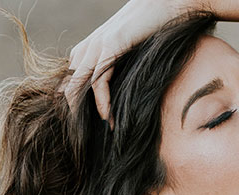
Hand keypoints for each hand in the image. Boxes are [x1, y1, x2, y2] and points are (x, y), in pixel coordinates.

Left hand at [63, 0, 201, 129]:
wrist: (170, 4)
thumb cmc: (155, 30)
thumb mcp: (130, 53)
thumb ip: (119, 68)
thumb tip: (119, 93)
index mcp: (89, 48)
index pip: (69, 81)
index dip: (72, 105)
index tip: (81, 129)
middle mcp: (87, 47)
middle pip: (68, 86)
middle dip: (72, 113)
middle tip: (82, 138)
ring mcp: (96, 45)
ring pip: (77, 85)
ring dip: (83, 113)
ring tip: (92, 134)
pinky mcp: (110, 46)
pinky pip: (98, 81)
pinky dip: (101, 103)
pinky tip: (107, 118)